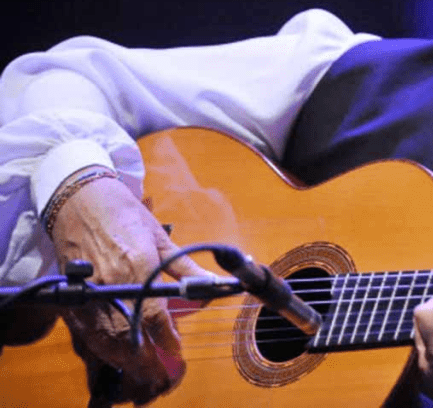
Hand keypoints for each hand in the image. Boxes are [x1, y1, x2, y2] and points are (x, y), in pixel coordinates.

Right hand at [49, 174, 209, 405]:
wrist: (82, 203)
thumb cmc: (126, 216)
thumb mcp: (162, 237)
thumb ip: (186, 268)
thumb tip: (211, 286)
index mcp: (138, 264)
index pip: (155, 314)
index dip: (167, 339)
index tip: (177, 354)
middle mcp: (112, 282)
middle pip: (130, 335)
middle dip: (148, 361)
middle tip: (165, 376)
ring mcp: (90, 292)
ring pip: (108, 340)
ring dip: (128, 362)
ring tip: (146, 374)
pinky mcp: (75, 298)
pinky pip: (90, 335)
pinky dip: (106, 351)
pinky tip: (121, 357)